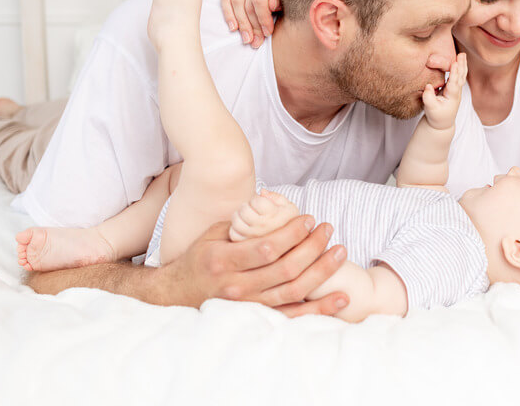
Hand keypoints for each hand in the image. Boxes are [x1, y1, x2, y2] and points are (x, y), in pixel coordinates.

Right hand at [158, 218, 348, 316]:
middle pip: (285, 269)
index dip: (292, 233)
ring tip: (341, 253)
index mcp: (224, 261)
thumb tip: (271, 203)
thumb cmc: (200, 258)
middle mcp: (236, 286)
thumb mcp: (213, 234)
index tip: (310, 219)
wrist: (177, 295)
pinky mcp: (258, 317)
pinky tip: (341, 297)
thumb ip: (242, 223)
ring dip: (322, 272)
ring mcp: (249, 305)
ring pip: (294, 291)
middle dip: (312, 247)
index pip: (266, 247)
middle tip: (328, 230)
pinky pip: (294, 315)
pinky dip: (320, 308)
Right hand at [220, 0, 281, 47]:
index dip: (262, 19)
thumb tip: (271, 5)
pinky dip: (228, 13)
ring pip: (236, 1)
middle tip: (255, 41)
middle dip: (251, 25)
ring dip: (240, 23)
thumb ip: (281, 1)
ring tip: (246, 38)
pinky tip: (233, 26)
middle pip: (247, 2)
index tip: (267, 33)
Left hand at [228, 190, 300, 241]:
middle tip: (253, 210)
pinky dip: (236, 229)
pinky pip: (233, 234)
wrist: (290, 243)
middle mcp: (264, 228)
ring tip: (248, 218)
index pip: (256, 201)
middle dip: (247, 206)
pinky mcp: (246, 246)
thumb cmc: (287, 221)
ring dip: (239, 217)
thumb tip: (262, 192)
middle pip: (244, 210)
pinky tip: (245, 228)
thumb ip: (275, 196)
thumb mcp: (287, 205)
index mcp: (275, 216)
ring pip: (236, 222)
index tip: (263, 204)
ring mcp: (254, 238)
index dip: (257, 199)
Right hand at [421, 53, 466, 129]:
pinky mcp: (453, 89)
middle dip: (462, 65)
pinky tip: (457, 61)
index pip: (454, 83)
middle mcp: (456, 93)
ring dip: (462, 65)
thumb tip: (428, 86)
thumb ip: (429, 98)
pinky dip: (459, 68)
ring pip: (461, 76)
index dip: (455, 73)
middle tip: (462, 54)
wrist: (442, 124)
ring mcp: (456, 91)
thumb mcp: (430, 109)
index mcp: (452, 97)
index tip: (455, 63)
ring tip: (462, 55)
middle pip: (461, 77)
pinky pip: (457, 77)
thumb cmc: (436, 116)